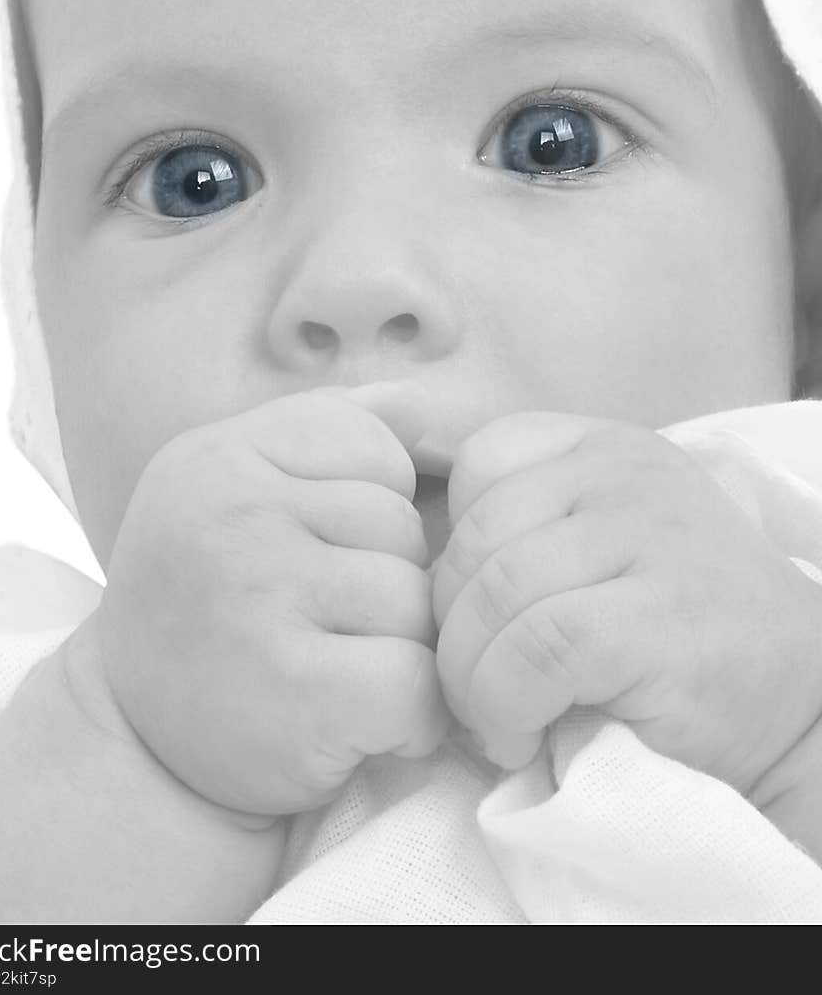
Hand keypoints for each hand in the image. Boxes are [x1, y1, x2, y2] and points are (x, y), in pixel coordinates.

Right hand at [98, 382, 447, 815]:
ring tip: (332, 674)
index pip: (372, 443)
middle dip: (384, 582)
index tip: (316, 554)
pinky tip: (360, 726)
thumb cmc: (203, 606)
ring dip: (398, 650)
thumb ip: (326, 433)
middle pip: (400, 524)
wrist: (128, 743)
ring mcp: (262, 598)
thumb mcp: (235, 491)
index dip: (368, 507)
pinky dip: (413, 720)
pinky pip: (419, 682)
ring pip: (415, 601)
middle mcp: (234, 514)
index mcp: (221, 454)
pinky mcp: (297, 690)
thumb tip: (418, 402)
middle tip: (319, 629)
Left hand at [433, 412, 821, 790]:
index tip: (480, 617)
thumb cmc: (676, 639)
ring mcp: (650, 536)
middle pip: (475, 534)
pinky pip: (535, 648)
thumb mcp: (599, 549)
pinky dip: (505, 704)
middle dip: (450, 627)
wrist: (801, 709)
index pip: (481, 462)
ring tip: (497, 721)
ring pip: (496, 592)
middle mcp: (627, 473)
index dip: (456, 550)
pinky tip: (523, 736)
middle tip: (474, 689)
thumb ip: (522, 533)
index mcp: (605, 447)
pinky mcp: (660, 617)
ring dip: (470, 678)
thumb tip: (402, 575)